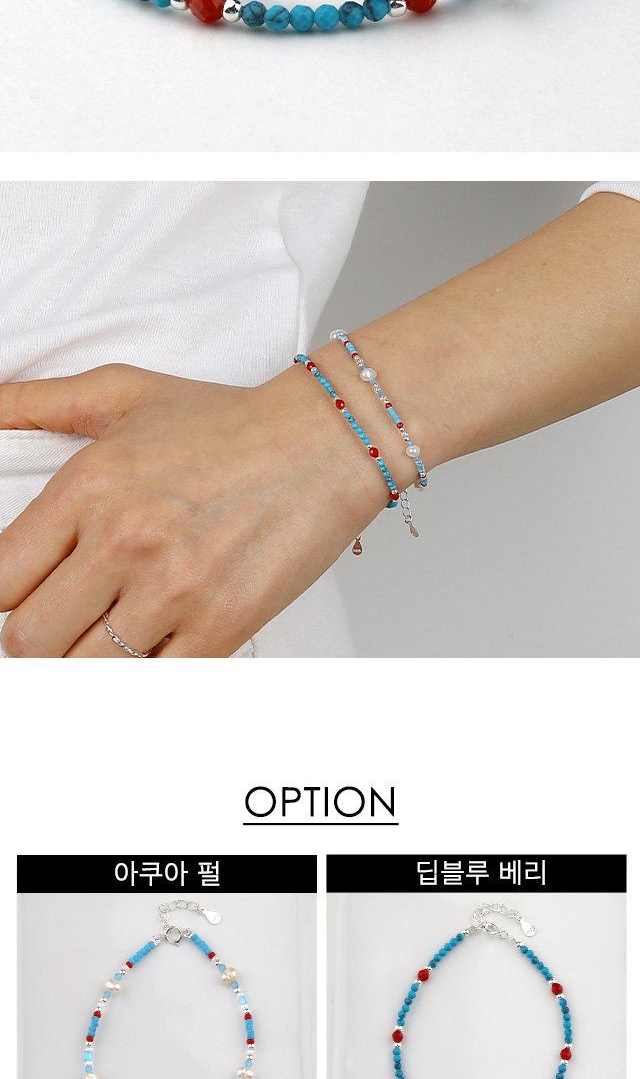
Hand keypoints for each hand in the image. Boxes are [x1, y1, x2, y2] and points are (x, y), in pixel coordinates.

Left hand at [0, 359, 395, 656]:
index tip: (19, 597)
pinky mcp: (219, 627)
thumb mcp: (121, 393)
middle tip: (59, 626)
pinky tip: (149, 653)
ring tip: (103, 640)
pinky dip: (142, 678)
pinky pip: (152, 685)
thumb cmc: (228, 422)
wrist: (328, 440)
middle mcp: (123, 542)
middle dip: (33, 643)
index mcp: (88, 488)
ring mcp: (172, 591)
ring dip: (84, 664)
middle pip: (27, 640)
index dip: (1, 598)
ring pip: (82, 672)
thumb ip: (36, 404)